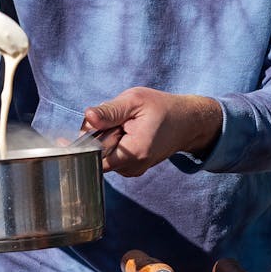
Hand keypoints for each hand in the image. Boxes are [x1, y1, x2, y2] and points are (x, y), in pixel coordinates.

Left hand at [81, 87, 222, 176]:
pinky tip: (125, 133)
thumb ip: (110, 110)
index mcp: (133, 152)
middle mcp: (132, 167)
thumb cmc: (162, 108)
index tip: (84, 129)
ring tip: (123, 125)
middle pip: (96, 156)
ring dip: (105, 140)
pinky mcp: (131, 169)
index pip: (93, 156)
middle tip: (114, 120)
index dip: (84, 141)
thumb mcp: (135, 100)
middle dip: (96, 136)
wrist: (186, 122)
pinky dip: (112, 144)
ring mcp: (132, 170)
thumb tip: (88, 116)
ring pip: (102, 157)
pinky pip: (111, 157)